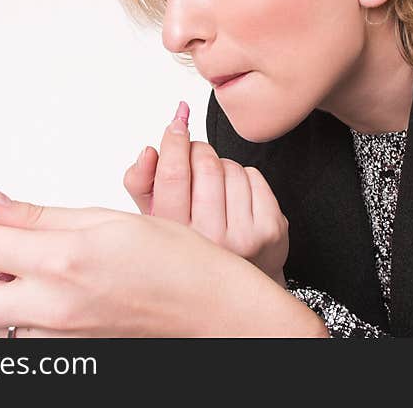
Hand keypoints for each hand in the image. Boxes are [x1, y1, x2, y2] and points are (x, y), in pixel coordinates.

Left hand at [0, 187, 326, 336]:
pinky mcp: (69, 351)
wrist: (211, 308)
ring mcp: (58, 338)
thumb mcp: (108, 219)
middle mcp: (53, 308)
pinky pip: (21, 335)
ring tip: (25, 265)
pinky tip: (48, 286)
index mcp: (63, 262)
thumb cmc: (177, 260)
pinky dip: (19, 311)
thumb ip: (41, 215)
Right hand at [123, 101, 288, 286]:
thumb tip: (150, 150)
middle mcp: (210, 241)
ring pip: (231, 168)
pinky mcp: (271, 230)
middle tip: (193, 157)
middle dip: (198, 150)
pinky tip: (235, 199)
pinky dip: (244, 177)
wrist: (230, 289)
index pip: (173, 175)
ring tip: (214, 189)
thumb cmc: (188, 245)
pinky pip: (255, 176)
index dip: (174, 142)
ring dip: (220, 166)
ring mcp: (244, 237)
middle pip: (206, 165)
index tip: (176, 123)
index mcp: (175, 238)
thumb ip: (141, 182)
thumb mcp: (153, 218)